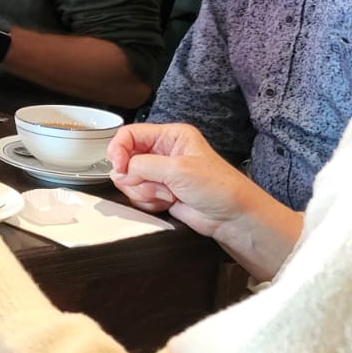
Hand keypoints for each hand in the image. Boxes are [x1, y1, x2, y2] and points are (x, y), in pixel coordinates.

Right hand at [108, 122, 262, 236]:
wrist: (232, 218)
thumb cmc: (220, 188)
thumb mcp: (179, 169)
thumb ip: (143, 165)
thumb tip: (120, 171)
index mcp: (170, 136)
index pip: (129, 134)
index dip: (119, 149)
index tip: (119, 167)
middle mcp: (162, 152)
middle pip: (125, 159)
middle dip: (135, 176)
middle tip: (155, 184)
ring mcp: (159, 174)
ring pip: (128, 180)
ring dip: (143, 191)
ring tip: (168, 195)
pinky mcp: (158, 192)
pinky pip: (136, 196)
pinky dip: (148, 202)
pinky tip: (168, 203)